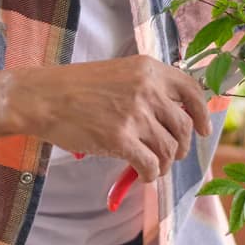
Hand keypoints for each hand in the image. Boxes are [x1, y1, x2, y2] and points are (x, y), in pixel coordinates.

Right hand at [4, 55, 210, 183]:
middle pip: (182, 126)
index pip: (191, 89)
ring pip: (168, 149)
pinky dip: (150, 175)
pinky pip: (150, 165)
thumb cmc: (73, 88)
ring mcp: (135, 114)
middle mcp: (147, 89)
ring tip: (152, 167)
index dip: (201, 112)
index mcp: (147, 69)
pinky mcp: (121, 139)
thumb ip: (145, 90)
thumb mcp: (117, 75)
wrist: (42, 97)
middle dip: (181, 146)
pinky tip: (142, 175)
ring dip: (163, 164)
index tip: (203, 129)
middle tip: (172, 155)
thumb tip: (170, 119)